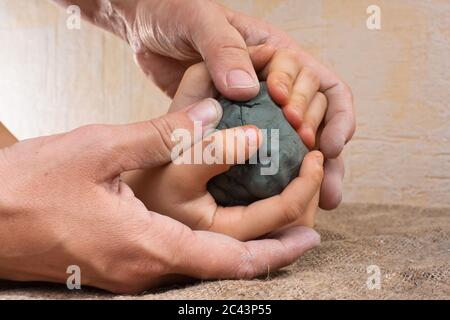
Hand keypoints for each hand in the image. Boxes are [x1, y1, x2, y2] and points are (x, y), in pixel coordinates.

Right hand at [0, 100, 319, 293]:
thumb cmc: (33, 185)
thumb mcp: (101, 148)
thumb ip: (164, 134)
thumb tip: (217, 115)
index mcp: (147, 244)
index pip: (229, 260)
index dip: (275, 251)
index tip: (310, 234)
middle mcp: (144, 269)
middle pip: (223, 266)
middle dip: (270, 248)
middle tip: (306, 225)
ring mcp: (131, 272)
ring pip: (202, 263)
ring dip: (241, 245)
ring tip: (275, 219)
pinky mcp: (120, 264)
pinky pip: (177, 258)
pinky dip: (209, 244)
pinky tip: (219, 221)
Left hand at [53, 0, 354, 208]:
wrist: (145, 24)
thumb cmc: (174, 10)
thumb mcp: (200, 20)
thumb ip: (224, 49)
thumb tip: (248, 89)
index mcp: (278, 52)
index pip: (323, 84)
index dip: (330, 113)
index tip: (313, 138)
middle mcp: (274, 79)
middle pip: (319, 116)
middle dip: (325, 147)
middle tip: (316, 175)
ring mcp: (255, 103)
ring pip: (297, 138)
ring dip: (314, 168)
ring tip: (324, 201)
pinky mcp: (234, 121)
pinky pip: (263, 147)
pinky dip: (276, 171)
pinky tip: (284, 195)